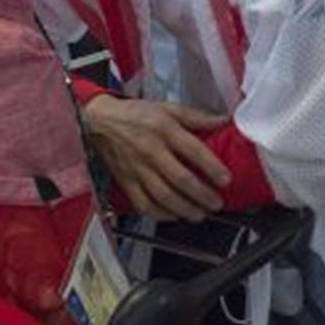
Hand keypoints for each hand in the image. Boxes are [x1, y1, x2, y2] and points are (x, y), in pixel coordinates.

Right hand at [82, 95, 232, 221]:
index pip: (194, 151)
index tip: (226, 180)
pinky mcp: (125, 181)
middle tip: (217, 203)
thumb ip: (197, 117)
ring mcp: (137, 169)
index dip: (212, 168)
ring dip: (185, 208)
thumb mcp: (168, 108)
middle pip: (180, 179)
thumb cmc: (135, 115)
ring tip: (200, 214)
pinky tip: (174, 216)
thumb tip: (223, 121)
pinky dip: (160, 213)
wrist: (98, 122)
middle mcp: (151, 151)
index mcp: (165, 130)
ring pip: (163, 195)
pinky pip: (143, 203)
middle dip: (202, 195)